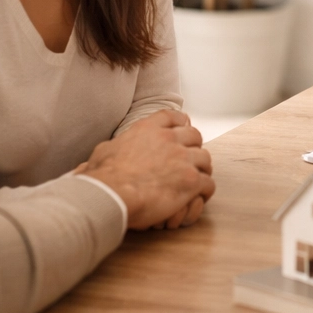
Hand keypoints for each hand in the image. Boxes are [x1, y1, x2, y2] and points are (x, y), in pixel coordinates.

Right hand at [80, 109, 214, 229]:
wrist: (111, 194)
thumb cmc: (103, 177)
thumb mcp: (104, 151)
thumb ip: (114, 147)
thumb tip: (106, 153)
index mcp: (148, 129)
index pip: (173, 116)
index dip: (181, 123)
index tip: (183, 129)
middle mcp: (169, 139)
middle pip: (194, 136)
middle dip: (193, 147)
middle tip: (189, 160)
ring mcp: (182, 159)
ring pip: (205, 158)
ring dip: (201, 169)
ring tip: (196, 180)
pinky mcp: (191, 180)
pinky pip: (208, 182)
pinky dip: (205, 190)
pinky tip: (198, 196)